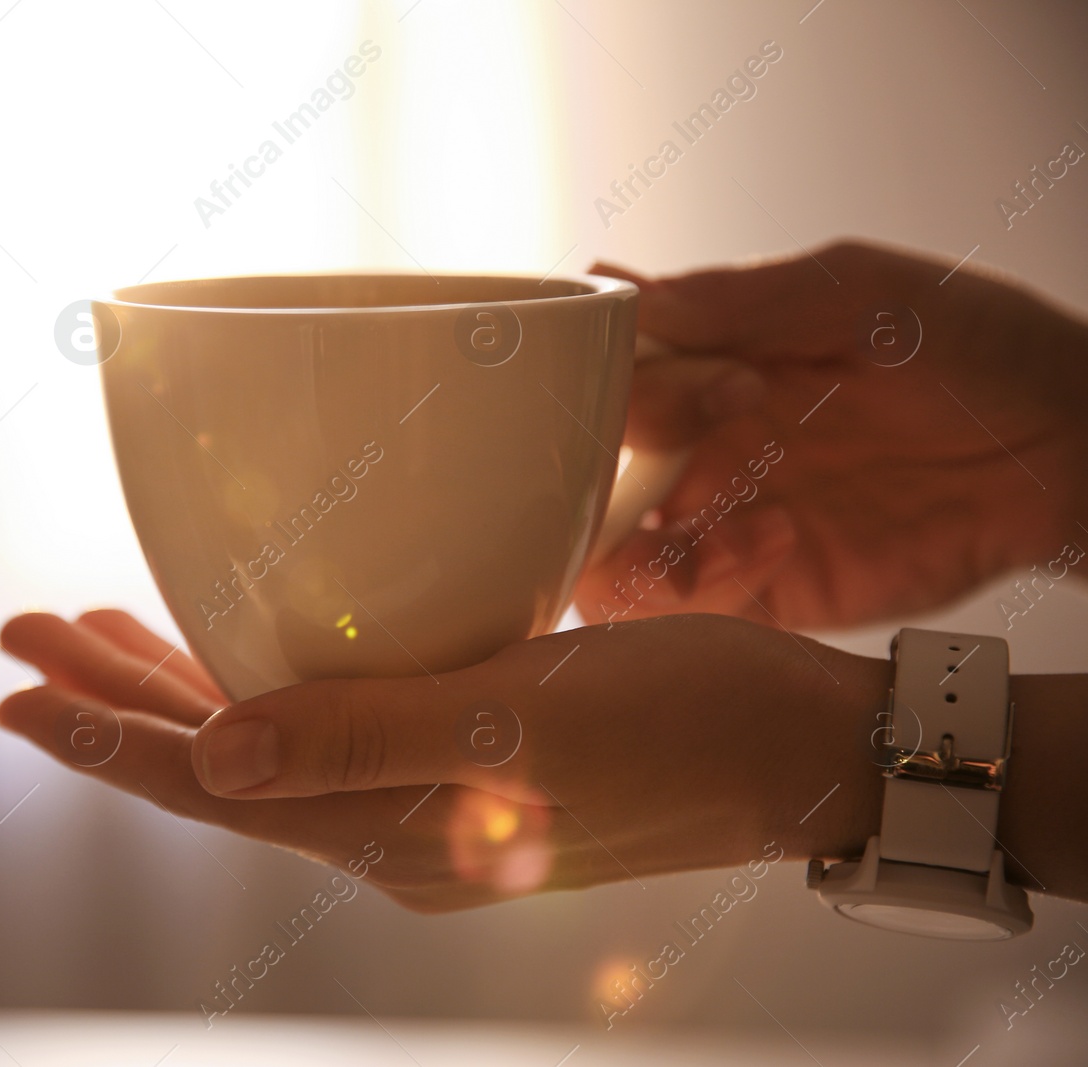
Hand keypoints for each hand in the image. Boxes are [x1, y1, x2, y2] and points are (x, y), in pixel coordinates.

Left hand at [0, 609, 888, 910]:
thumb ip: (365, 743)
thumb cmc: (683, 724)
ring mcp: (426, 797)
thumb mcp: (524, 724)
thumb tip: (211, 767)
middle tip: (24, 637)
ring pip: (262, 742)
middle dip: (113, 700)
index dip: (103, 741)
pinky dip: (263, 683)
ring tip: (97, 633)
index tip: (17, 694)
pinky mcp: (463, 754)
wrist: (802, 747)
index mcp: (395, 834)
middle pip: (217, 763)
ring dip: (175, 687)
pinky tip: (238, 643)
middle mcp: (393, 828)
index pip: (210, 788)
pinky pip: (326, 725)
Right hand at [580, 240, 1087, 630]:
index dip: (618, 389)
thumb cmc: (974, 348)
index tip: (705, 382)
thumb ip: (739, 299)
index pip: (595, 382)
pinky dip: (706, 581)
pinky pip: (685, 607)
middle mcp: (696, 445)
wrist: (1067, 447)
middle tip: (708, 448)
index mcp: (702, 363)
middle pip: (578, 479)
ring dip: (632, 547)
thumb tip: (612, 287)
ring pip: (606, 559)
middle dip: (613, 471)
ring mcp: (722, 521)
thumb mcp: (859, 295)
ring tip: (711, 515)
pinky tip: (778, 537)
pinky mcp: (763, 589)